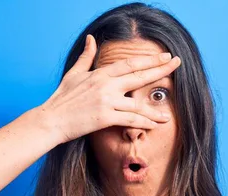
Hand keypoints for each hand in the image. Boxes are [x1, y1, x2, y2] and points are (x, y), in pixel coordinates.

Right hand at [38, 34, 181, 144]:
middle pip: (139, 75)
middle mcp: (106, 85)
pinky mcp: (105, 117)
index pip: (130, 63)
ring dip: (154, 110)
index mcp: (101, 74)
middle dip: (160, 69)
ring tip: (168, 115)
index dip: (150, 59)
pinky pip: (130, 120)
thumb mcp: (74, 73)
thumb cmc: (61, 99)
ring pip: (138, 103)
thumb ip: (86, 57)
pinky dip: (144, 123)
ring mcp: (106, 101)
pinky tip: (155, 125)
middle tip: (177, 64)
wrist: (51, 120)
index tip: (165, 56)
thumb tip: (91, 39)